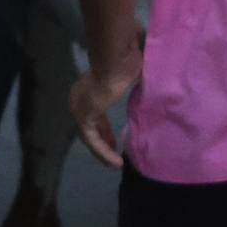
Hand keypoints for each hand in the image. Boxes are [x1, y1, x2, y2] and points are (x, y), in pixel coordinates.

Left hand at [69, 52, 137, 167]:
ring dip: (103, 151)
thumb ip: (131, 83)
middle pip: (91, 125)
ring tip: (116, 164)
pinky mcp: (83, 117)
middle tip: (114, 150)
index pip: (95, 112)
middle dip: (103, 139)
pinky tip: (116, 162)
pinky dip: (103, 152)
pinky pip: (92, 141)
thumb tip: (146, 82)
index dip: (104, 127)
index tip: (115, 137)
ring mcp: (79, 108)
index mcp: (88, 87)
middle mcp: (80, 98)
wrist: (118, 63)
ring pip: (90, 135)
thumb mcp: (130, 75)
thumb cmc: (126, 64)